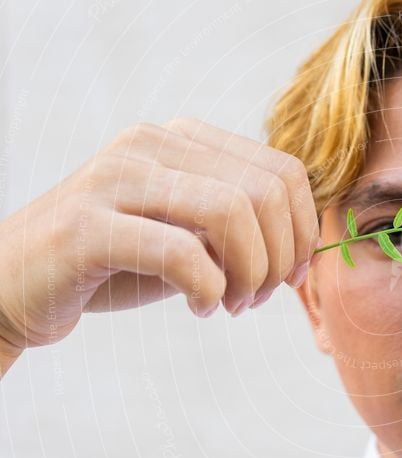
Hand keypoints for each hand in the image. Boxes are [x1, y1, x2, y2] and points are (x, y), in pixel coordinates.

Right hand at [0, 117, 318, 367]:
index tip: (291, 276)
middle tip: (258, 298)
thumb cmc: (116, 264)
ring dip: (249, 275)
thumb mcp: (190, 237)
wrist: (15, 287)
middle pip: (266, 191)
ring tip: (233, 305)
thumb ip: (241, 226)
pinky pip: (181, 253)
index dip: (303, 230)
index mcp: (182, 140)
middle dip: (280, 257)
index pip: (282, 170)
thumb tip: (309, 246)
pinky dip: (208, 290)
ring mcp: (116, 179)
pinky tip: (201, 309)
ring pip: (231, 213)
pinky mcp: (88, 225)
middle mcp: (151, 145)